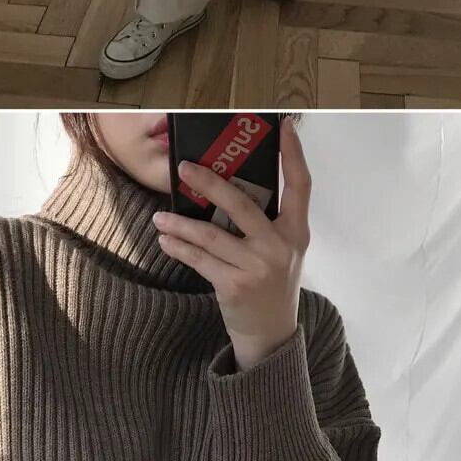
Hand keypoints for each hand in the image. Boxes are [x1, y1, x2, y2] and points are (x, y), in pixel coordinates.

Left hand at [153, 117, 309, 371]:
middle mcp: (280, 247)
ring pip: (211, 235)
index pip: (300, 185)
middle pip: (242, 204)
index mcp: (296, 232)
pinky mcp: (234, 285)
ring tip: (159, 215)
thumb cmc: (271, 284)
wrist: (270, 334)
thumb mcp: (282, 251)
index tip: (284, 126)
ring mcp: (257, 267)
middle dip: (209, 183)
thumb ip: (266, 222)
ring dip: (180, 223)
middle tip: (184, 168)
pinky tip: (165, 238)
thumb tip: (225, 185)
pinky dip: (179, 247)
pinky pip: (200, 259)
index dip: (294, 154)